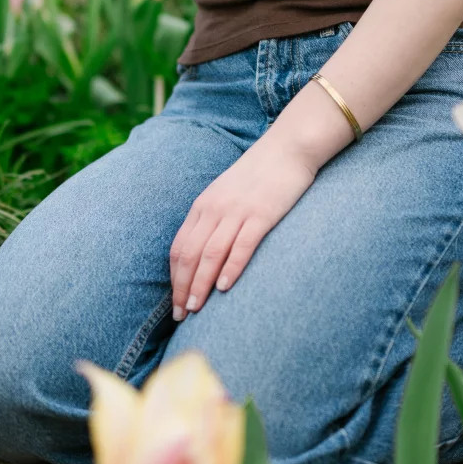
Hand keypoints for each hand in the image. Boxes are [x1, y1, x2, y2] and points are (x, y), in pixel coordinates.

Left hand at [169, 140, 317, 319]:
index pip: (180, 247)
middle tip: (182, 315)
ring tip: (196, 309)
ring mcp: (238, 211)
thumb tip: (204, 254)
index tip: (176, 303)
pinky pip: (242, 244)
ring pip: (210, 253)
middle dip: (183, 288)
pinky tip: (225, 287)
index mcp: (203, 205)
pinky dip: (231, 267)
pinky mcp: (262, 214)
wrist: (288, 148)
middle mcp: (215, 208)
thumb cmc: (259, 175)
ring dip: (201, 284)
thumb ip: (214, 219)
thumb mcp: (227, 194)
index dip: (175, 278)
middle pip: (190, 254)